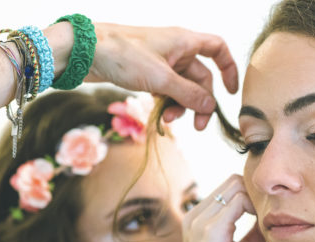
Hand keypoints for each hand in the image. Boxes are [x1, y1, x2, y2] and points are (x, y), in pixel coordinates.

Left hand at [86, 23, 237, 129]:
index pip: (218, 49)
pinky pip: (166, 91)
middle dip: (200, 102)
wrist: (83, 52)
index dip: (229, 68)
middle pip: (200, 78)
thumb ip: (189, 95)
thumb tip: (210, 107)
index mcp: (184, 41)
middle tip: (197, 126)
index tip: (231, 91)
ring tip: (168, 120)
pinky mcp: (147, 73)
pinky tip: (158, 115)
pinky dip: (166, 104)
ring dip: (180, 107)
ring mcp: (161, 62)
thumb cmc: (123, 55)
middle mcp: (176, 49)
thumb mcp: (161, 79)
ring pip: (182, 88)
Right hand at [181, 175, 264, 241]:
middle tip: (272, 215)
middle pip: (233, 182)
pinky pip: (239, 203)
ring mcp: (200, 221)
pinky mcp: (210, 230)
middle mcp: (195, 215)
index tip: (268, 213)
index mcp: (198, 220)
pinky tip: (264, 226)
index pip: (229, 188)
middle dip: (255, 194)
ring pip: (237, 187)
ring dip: (257, 201)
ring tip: (268, 221)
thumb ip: (252, 234)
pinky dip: (255, 209)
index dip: (251, 196)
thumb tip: (270, 221)